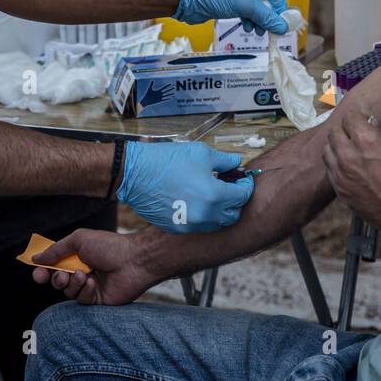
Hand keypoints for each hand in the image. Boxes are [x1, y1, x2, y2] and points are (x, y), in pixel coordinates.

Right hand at [31, 228, 155, 304]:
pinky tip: (94, 283)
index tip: (37, 272)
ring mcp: (90, 286)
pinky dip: (84, 291)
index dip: (43, 270)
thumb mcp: (78, 240)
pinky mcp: (98, 299)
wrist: (134, 261)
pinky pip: (81, 300)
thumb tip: (36, 258)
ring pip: (67, 292)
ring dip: (72, 284)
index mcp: (77, 256)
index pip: (53, 264)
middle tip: (62, 275)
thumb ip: (56, 250)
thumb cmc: (109, 246)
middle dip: (55, 279)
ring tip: (84, 275)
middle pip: (57, 281)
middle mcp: (82, 270)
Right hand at [118, 141, 253, 233]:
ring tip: (213, 194)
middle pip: (232, 214)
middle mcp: (205, 215)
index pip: (243, 196)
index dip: (245, 185)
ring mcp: (191, 224)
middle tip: (230, 187)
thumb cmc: (166, 160)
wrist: (135, 174)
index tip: (241, 178)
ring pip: (216, 223)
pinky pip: (199, 226)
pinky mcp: (178, 227)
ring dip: (220, 210)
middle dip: (235, 200)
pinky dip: (203, 216)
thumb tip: (237, 162)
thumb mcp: (201, 153)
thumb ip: (225, 160)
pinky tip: (196, 201)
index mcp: (214, 195)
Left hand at [174, 0, 287, 34]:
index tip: (282, 22)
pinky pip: (245, 8)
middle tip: (270, 29)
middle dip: (267, 15)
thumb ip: (266, 17)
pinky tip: (247, 26)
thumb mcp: (246, 5)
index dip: (279, 7)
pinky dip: (248, 18)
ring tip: (256, 31)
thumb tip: (282, 26)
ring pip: (255, 4)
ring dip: (258, 19)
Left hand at [322, 112, 380, 242]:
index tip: (363, 121)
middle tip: (355, 134)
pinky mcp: (339, 190)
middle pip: (334, 132)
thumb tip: (374, 129)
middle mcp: (348, 155)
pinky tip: (348, 167)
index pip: (350, 117)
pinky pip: (330, 170)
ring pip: (327, 150)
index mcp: (367, 140)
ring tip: (349, 149)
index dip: (358, 117)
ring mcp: (341, 174)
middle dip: (345, 130)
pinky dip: (336, 164)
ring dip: (337, 146)